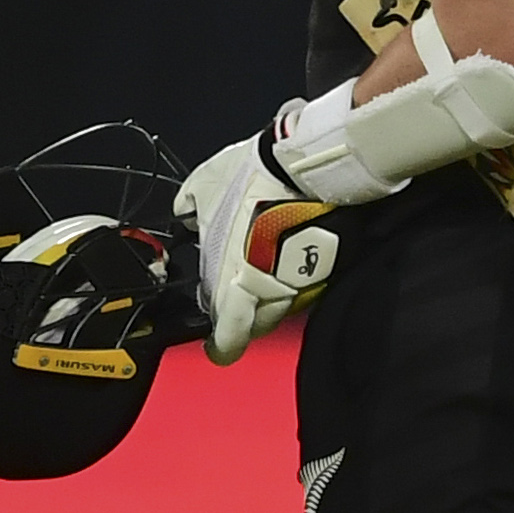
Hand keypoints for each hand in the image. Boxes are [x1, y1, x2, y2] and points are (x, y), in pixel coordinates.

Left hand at [173, 126, 338, 365]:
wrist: (307, 164)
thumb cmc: (250, 182)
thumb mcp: (201, 189)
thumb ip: (188, 210)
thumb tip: (186, 215)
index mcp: (236, 285)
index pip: (232, 336)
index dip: (223, 347)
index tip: (218, 348)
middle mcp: (272, 292)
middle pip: (260, 325)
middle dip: (245, 322)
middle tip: (233, 307)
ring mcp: (304, 281)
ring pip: (284, 307)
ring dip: (269, 301)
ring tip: (260, 280)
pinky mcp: (328, 266)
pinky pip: (304, 285)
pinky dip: (292, 281)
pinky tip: (286, 261)